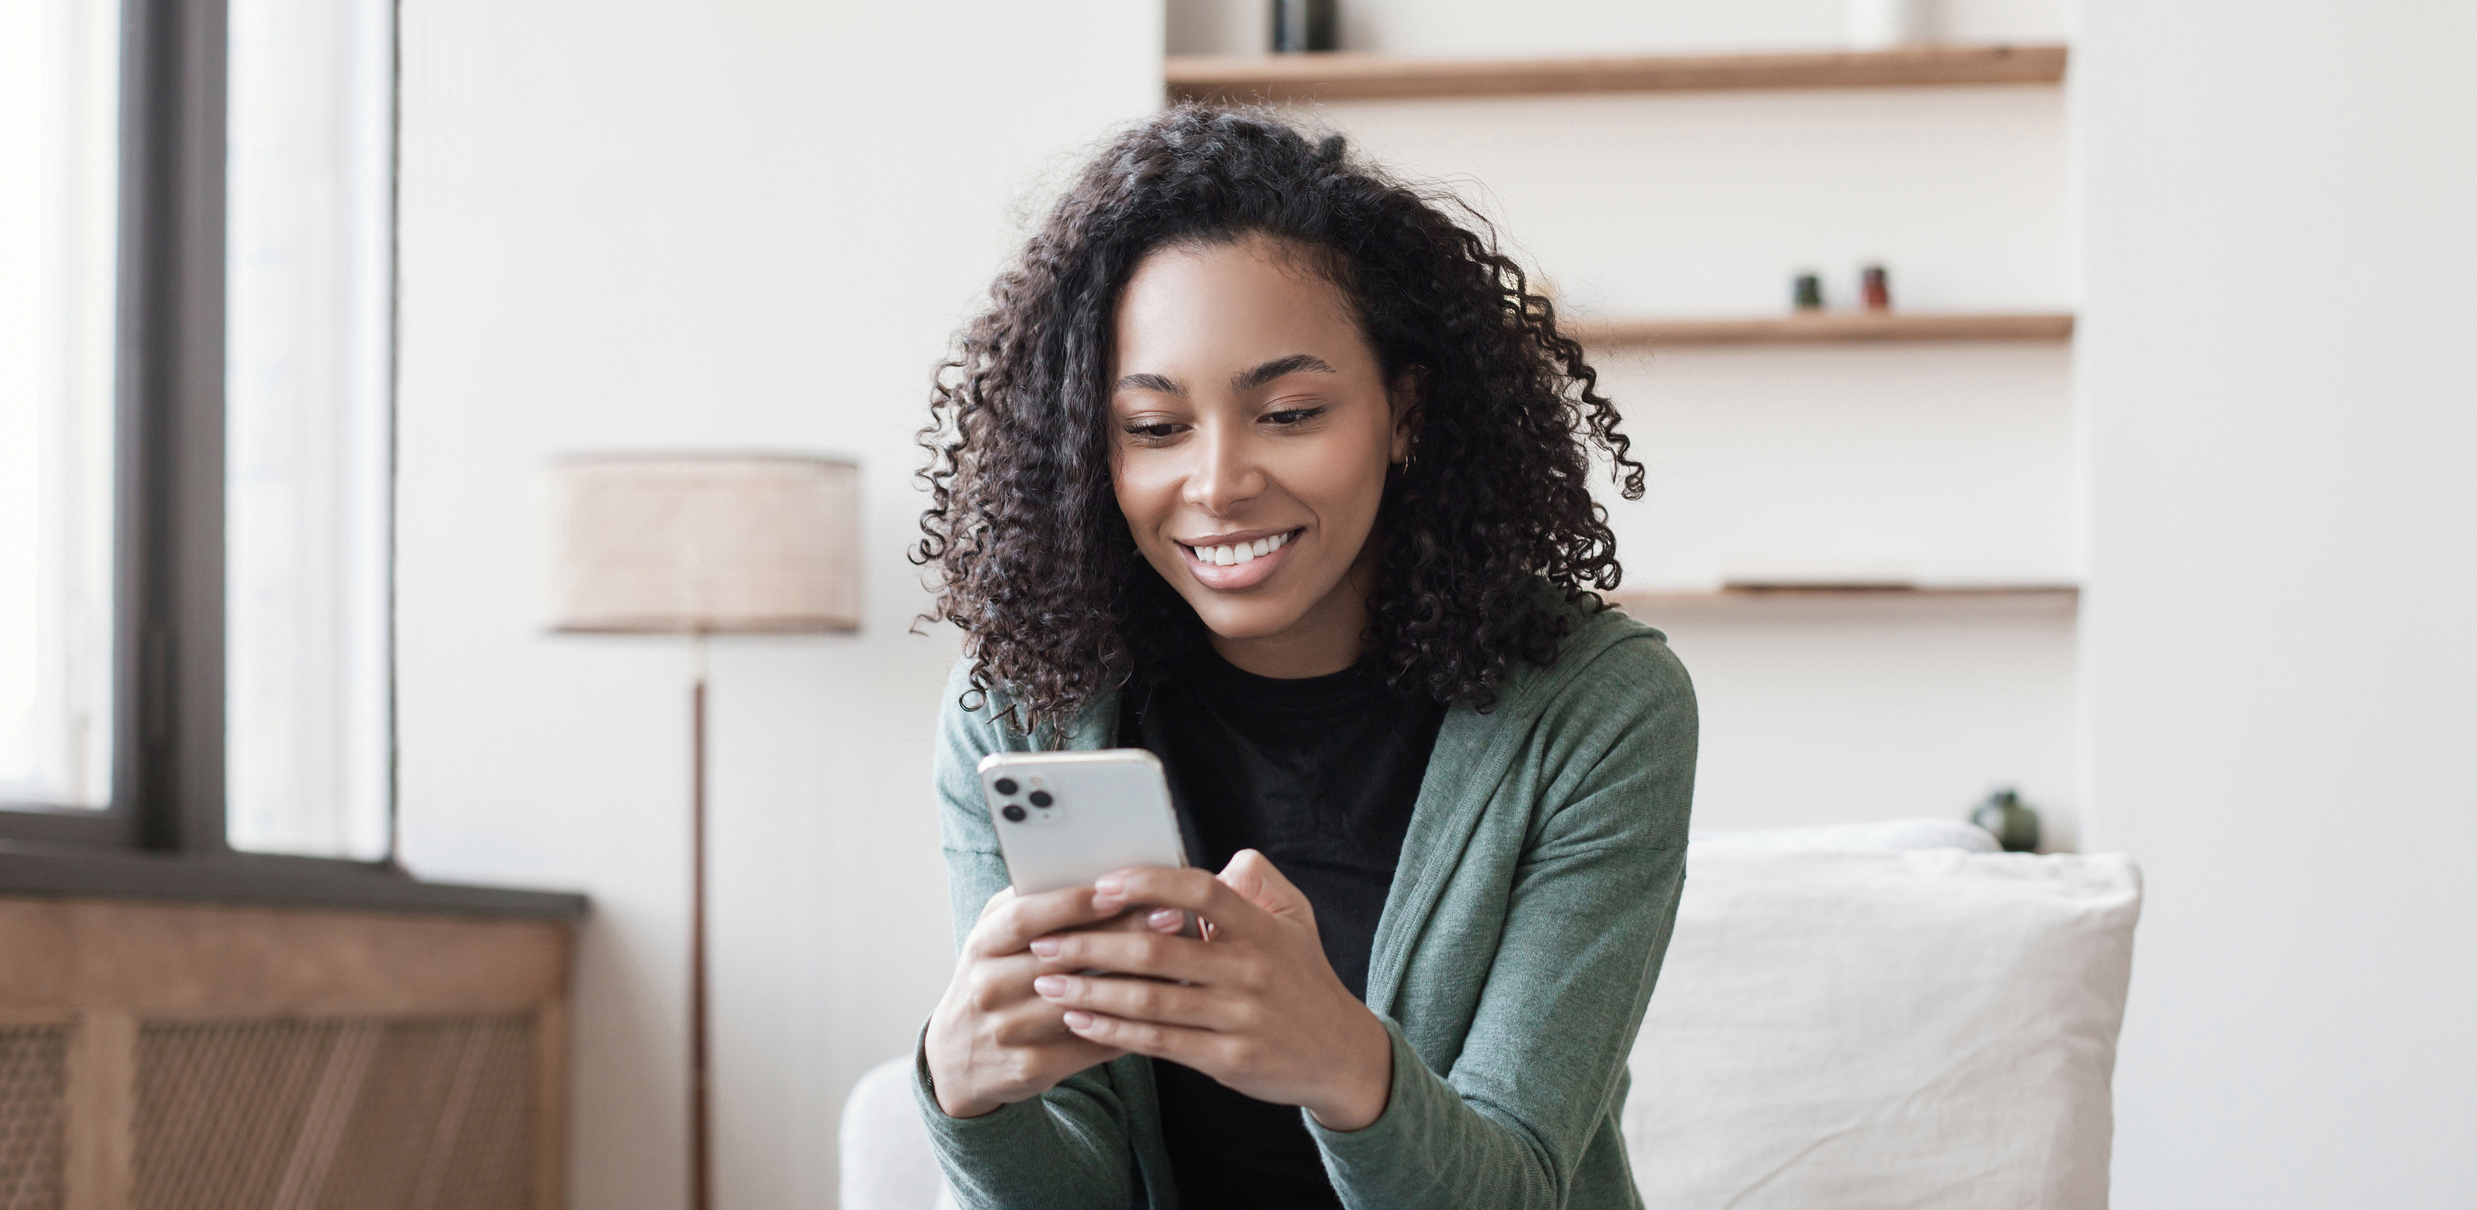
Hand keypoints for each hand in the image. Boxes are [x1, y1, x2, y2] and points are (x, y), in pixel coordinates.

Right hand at [923, 883, 1185, 1118]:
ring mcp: (1007, 1030)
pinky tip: (1161, 1010)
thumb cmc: (992, 980)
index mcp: (982, 945)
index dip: (1072, 903)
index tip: (1119, 889)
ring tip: (1178, 962)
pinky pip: (1088, 1044)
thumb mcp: (994, 939)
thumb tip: (1088, 871)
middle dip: (1121, 934)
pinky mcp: (1030, 1067)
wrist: (958, 1058)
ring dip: (1133, 982)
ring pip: (1080, 1003)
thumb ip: (1030, 905)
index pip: (1025, 918)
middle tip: (1170, 916)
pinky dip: (1126, 1026)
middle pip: (1062, 958)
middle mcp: (989, 987)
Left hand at [1026, 850, 1394, 1131]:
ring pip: (1149, 1000)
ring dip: (1090, 991)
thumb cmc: (1304, 979)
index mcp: (1260, 928)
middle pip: (1157, 950)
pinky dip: (1112, 1031)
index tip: (1100, 885)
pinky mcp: (1226, 1059)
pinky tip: (1079, 1021)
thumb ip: (1257, 880)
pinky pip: (1158, 1041)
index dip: (1148, 884)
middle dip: (1091, 944)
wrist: (1340, 1054)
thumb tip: (1215, 860)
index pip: (1199, 892)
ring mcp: (1237, 1017)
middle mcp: (1249, 970)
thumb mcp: (1296, 918)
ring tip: (1046, 982)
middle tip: (1045, 940)